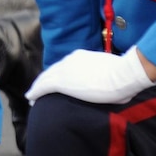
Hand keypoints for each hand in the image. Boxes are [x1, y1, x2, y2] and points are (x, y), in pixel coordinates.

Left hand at [27, 47, 153, 105]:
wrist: (123, 74)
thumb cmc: (125, 75)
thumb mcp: (111, 71)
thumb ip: (104, 74)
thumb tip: (109, 82)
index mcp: (81, 57)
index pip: (65, 66)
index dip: (58, 73)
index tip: (55, 79)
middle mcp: (70, 61)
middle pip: (52, 71)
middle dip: (45, 79)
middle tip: (39, 88)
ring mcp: (64, 71)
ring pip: (45, 78)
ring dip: (38, 87)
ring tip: (32, 95)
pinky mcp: (61, 82)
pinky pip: (43, 87)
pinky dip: (35, 92)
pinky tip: (30, 98)